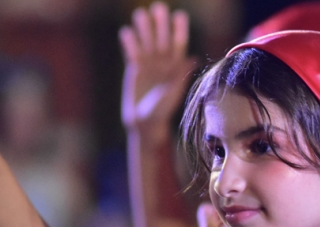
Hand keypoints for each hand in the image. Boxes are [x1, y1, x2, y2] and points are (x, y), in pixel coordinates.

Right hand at [120, 2, 193, 132]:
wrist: (145, 122)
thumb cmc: (163, 110)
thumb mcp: (173, 93)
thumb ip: (180, 76)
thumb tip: (193, 58)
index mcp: (176, 66)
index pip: (179, 43)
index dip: (179, 30)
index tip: (180, 15)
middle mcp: (163, 61)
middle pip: (162, 37)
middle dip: (161, 23)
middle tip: (158, 7)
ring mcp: (148, 63)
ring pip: (146, 41)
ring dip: (144, 28)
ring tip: (140, 15)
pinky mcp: (134, 67)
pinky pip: (132, 51)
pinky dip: (129, 42)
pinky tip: (126, 32)